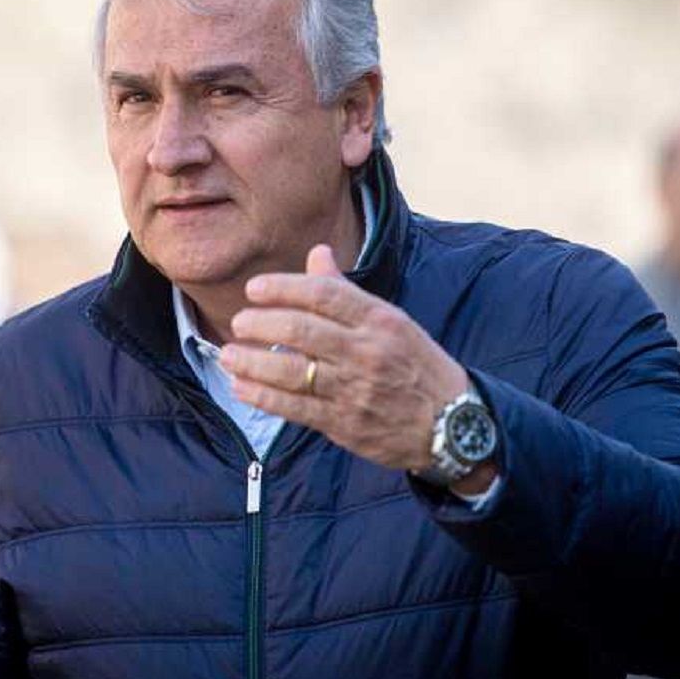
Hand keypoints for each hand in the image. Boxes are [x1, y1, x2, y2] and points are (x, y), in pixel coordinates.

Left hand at [219, 244, 471, 471]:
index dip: (283, 287)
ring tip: (228, 355)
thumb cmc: (415, 364)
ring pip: (291, 370)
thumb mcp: (391, 321)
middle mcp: (366, 351)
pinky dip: (262, 396)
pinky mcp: (344, 423)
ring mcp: (354, 389)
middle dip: (260, 324)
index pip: (324, 294)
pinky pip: (294, 407)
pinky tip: (241, 386)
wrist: (451, 424)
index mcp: (380, 320)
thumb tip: (317, 254)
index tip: (255, 290)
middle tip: (238, 321)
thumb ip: (347, 292)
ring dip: (251, 361)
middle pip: (301, 330)